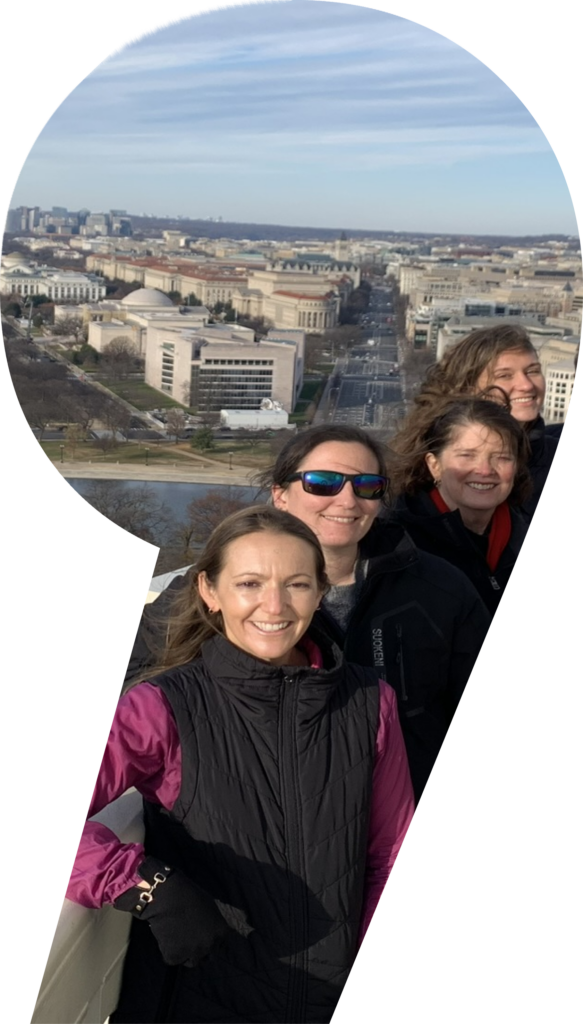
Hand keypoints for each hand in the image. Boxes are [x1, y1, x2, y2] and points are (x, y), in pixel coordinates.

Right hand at [114, 856, 232, 966]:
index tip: (199, 938)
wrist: (169, 895)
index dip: (207, 943)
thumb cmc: (188, 894)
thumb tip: (209, 932)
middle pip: (205, 957)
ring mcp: (193, 952)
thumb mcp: (210, 907)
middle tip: (186, 941)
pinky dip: (167, 950)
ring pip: (189, 961)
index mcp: (221, 932)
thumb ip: (212, 924)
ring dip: (183, 953)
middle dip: (197, 951)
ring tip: (175, 936)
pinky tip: (165, 935)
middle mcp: (210, 945)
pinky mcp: (175, 956)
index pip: (218, 947)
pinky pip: (171, 958)